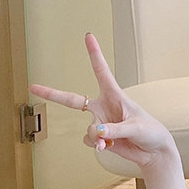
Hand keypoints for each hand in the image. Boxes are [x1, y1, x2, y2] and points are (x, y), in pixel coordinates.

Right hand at [29, 33, 175, 169]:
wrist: (154, 152)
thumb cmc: (151, 132)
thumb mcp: (136, 128)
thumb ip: (116, 130)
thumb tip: (97, 132)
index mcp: (115, 96)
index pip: (102, 72)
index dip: (94, 54)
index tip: (88, 36)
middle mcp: (104, 107)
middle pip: (72, 100)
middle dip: (51, 94)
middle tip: (34, 88)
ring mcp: (100, 123)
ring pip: (89, 129)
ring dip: (97, 136)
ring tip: (109, 140)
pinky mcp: (100, 138)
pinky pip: (90, 140)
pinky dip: (96, 144)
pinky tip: (106, 146)